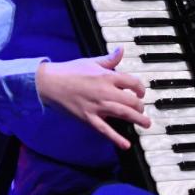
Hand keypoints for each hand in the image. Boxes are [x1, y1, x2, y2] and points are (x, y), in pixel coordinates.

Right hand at [35, 47, 149, 149]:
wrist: (48, 82)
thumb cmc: (70, 71)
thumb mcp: (92, 62)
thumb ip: (110, 59)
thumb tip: (121, 50)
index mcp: (107, 76)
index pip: (133, 83)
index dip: (140, 88)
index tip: (140, 93)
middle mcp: (105, 91)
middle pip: (131, 100)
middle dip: (140, 106)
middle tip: (142, 109)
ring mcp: (97, 106)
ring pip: (123, 114)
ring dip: (137, 119)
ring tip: (146, 123)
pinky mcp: (88, 118)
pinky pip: (104, 130)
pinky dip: (116, 138)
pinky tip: (126, 144)